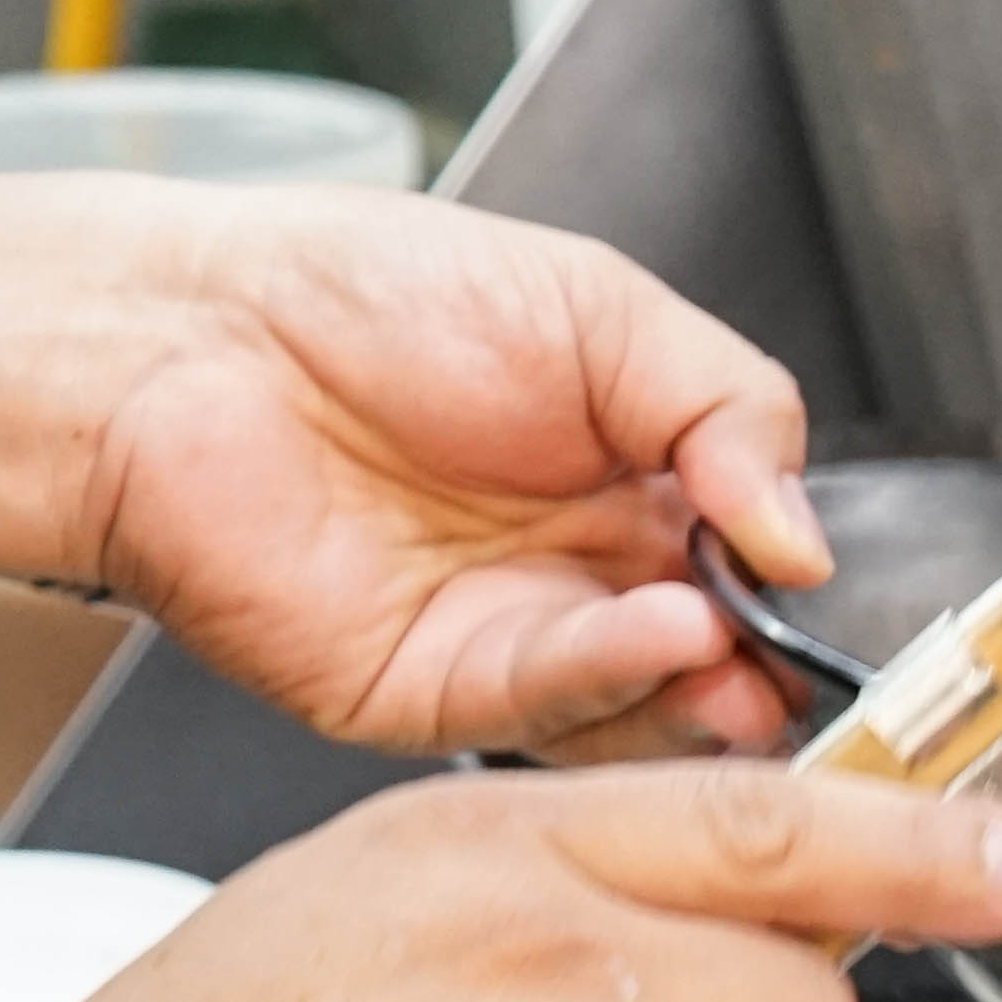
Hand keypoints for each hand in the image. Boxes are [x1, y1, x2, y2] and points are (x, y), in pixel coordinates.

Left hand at [58, 186, 838, 764]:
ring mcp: (503, 644)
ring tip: (735, 640)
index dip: (789, 580)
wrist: (183, 336)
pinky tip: (662, 630)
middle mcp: (572, 574)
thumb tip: (802, 532)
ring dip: (702, 687)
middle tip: (806, 656)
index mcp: (625, 479)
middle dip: (765, 666)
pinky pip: (540, 709)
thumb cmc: (358, 293)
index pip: (748, 563)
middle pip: (712, 658)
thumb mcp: (602, 307)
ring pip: (640, 708)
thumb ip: (730, 409)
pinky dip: (613, 677)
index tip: (818, 577)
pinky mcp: (427, 698)